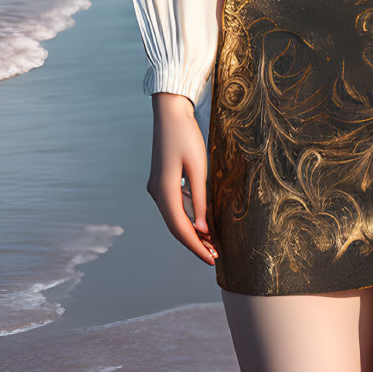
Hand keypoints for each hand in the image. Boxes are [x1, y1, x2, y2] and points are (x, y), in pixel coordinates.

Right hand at [146, 92, 218, 266]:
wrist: (170, 112)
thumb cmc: (186, 136)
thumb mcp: (198, 168)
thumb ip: (200, 199)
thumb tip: (202, 229)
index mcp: (164, 191)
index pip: (180, 228)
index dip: (196, 246)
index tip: (212, 259)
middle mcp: (157, 192)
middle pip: (175, 227)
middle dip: (195, 243)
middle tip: (215, 256)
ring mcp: (157, 187)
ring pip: (174, 218)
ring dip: (192, 232)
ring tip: (212, 244)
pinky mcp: (162, 181)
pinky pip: (174, 207)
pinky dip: (188, 218)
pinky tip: (201, 223)